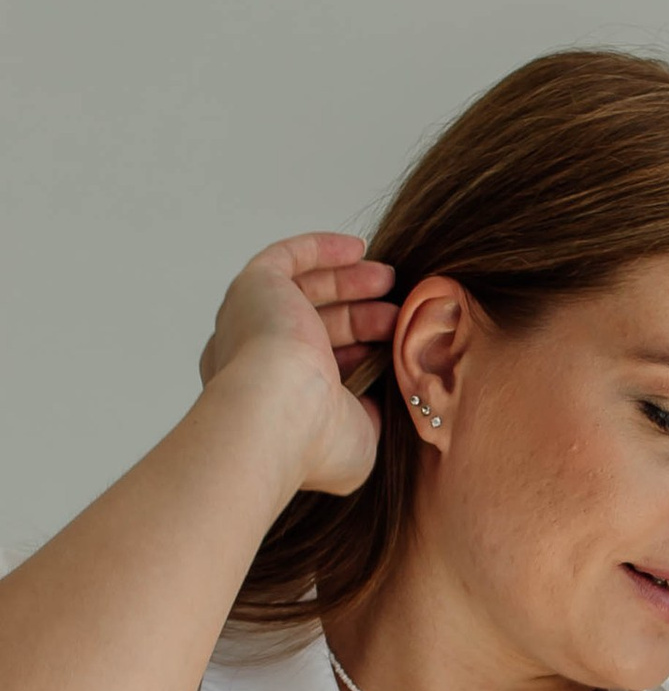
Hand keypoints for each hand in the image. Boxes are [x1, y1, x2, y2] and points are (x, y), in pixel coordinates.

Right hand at [198, 235, 399, 499]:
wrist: (278, 415)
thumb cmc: (315, 442)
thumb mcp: (357, 440)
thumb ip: (368, 419)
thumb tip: (381, 402)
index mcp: (266, 396)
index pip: (315, 364)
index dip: (355, 353)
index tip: (392, 349)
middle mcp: (249, 357)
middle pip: (312, 324)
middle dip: (359, 314)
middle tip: (397, 310)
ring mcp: (249, 320)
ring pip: (302, 290)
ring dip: (348, 282)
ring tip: (390, 280)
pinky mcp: (253, 287)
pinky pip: (286, 258)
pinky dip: (320, 249)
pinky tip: (358, 248)